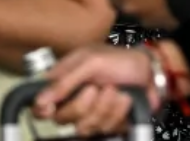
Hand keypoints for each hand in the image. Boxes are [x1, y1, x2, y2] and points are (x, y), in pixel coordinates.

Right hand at [33, 45, 159, 135]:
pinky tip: (124, 99)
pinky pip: (105, 129)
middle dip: (82, 105)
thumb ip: (65, 81)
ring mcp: (90, 112)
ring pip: (84, 127)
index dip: (43, 110)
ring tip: (115, 90)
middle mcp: (74, 98)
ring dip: (104, 107)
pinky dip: (117, 113)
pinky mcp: (106, 122)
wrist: (149, 71)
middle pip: (61, 119)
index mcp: (65, 80)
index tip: (51, 109)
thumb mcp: (91, 62)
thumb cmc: (121, 60)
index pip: (40, 103)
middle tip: (95, 89)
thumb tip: (40, 100)